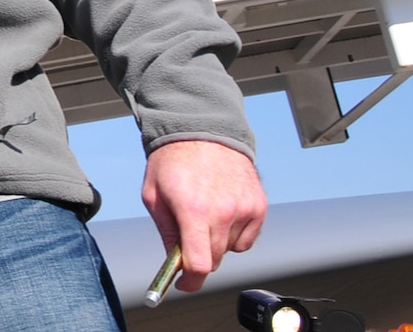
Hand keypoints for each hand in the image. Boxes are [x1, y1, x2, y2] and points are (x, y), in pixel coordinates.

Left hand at [141, 139, 265, 293]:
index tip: (184, 283)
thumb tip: (175, 261)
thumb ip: (166, 231)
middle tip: (187, 238)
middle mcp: (223, 211)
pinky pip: (246, 239)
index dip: (191, 280)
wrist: (202, 130)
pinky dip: (234, 233)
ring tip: (204, 212)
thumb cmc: (173, 160)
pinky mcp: (259, 206)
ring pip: (230, 249)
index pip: (200, 263)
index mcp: (193, 209)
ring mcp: (244, 208)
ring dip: (216, 242)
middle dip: (198, 257)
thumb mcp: (153, 194)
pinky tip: (221, 210)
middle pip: (214, 259)